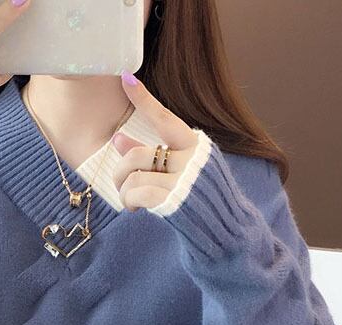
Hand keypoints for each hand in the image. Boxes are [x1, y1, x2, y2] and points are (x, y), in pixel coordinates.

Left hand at [111, 71, 199, 211]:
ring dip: (124, 191)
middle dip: (120, 172)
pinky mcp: (174, 200)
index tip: (126, 78)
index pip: (164, 118)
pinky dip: (129, 201)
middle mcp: (189, 158)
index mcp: (192, 145)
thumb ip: (149, 155)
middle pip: (136, 155)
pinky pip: (137, 193)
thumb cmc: (196, 197)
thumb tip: (117, 139)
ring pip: (133, 177)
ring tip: (129, 200)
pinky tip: (134, 208)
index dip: (144, 99)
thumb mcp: (176, 171)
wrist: (223, 228)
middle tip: (121, 184)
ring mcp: (182, 179)